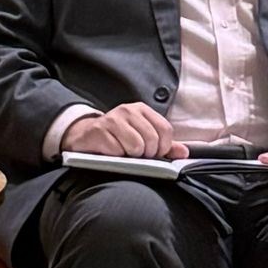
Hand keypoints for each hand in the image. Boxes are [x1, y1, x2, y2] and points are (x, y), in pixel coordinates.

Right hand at [63, 105, 186, 159]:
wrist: (84, 136)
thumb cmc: (116, 138)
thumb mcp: (142, 138)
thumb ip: (164, 146)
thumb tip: (184, 152)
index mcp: (141, 110)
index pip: (165, 130)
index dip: (163, 148)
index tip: (154, 153)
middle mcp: (128, 110)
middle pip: (152, 140)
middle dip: (146, 154)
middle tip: (136, 155)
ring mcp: (113, 119)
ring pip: (136, 146)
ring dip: (131, 156)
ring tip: (123, 153)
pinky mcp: (99, 131)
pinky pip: (118, 151)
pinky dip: (116, 157)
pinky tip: (110, 152)